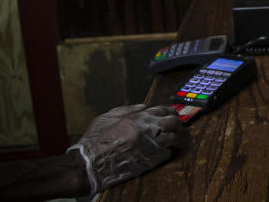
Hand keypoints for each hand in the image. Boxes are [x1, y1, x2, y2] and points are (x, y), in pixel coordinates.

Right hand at [69, 104, 186, 194]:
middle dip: (178, 124)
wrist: (89, 164)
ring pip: (175, 138)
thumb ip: (127, 109)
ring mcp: (150, 144)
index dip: (170, 111)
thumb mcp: (107, 117)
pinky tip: (166, 152)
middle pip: (173, 122)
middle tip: (179, 128)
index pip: (162, 110)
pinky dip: (168, 152)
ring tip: (179, 141)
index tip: (173, 115)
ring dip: (178, 139)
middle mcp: (147, 128)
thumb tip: (143, 106)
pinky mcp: (150, 160)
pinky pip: (167, 154)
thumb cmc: (95, 141)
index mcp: (137, 117)